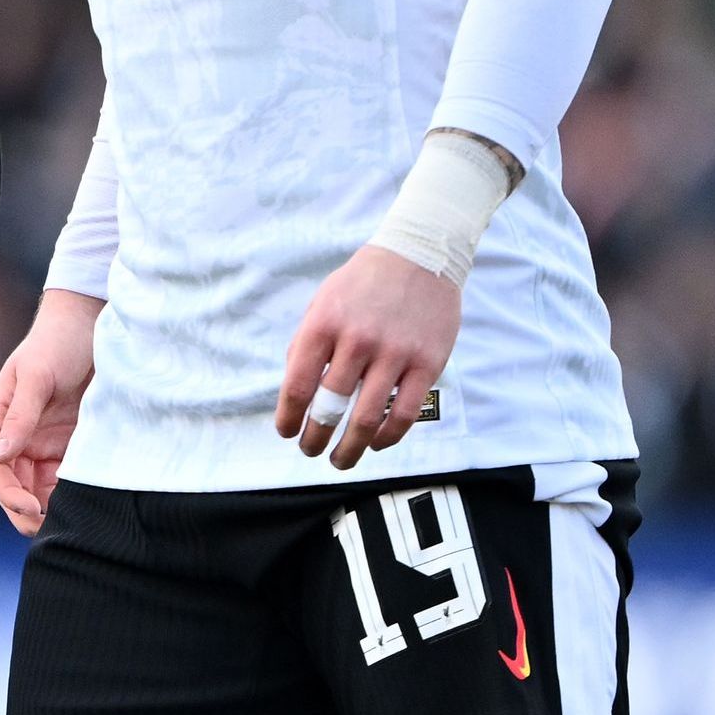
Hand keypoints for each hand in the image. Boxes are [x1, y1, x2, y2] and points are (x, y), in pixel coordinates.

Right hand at [0, 291, 100, 534]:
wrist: (93, 325)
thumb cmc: (57, 342)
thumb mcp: (36, 375)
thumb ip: (20, 415)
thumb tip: (0, 455)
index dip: (9, 494)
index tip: (32, 508)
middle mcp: (19, 436)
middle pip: (15, 486)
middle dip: (27, 511)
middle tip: (49, 529)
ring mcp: (45, 441)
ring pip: (41, 487)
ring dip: (51, 506)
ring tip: (72, 519)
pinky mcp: (71, 443)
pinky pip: (67, 477)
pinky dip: (73, 493)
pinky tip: (87, 500)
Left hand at [276, 247, 458, 470]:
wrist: (420, 255)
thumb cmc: (363, 283)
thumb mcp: (322, 303)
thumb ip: (307, 344)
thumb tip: (295, 391)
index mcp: (324, 325)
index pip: (298, 386)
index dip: (288, 418)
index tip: (286, 432)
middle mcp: (357, 341)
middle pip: (330, 408)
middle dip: (316, 439)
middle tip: (311, 452)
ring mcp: (395, 353)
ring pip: (368, 418)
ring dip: (351, 448)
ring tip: (341, 459)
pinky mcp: (428, 363)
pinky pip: (406, 413)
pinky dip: (389, 436)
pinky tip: (377, 442)